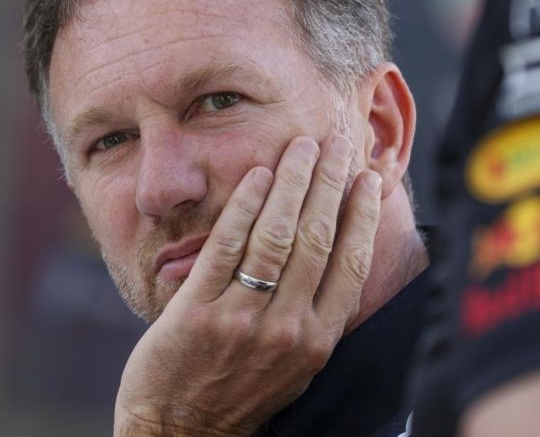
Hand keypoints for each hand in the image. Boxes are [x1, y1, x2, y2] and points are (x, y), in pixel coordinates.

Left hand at [114, 135, 382, 435]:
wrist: (180, 428)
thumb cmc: (239, 388)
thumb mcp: (292, 362)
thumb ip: (313, 314)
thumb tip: (338, 254)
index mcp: (316, 341)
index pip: (349, 265)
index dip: (362, 215)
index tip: (368, 176)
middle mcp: (286, 330)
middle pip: (317, 240)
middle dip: (329, 184)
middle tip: (337, 142)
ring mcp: (241, 320)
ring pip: (276, 237)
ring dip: (292, 184)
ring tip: (301, 147)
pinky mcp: (198, 313)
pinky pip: (226, 248)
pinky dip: (244, 207)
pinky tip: (257, 176)